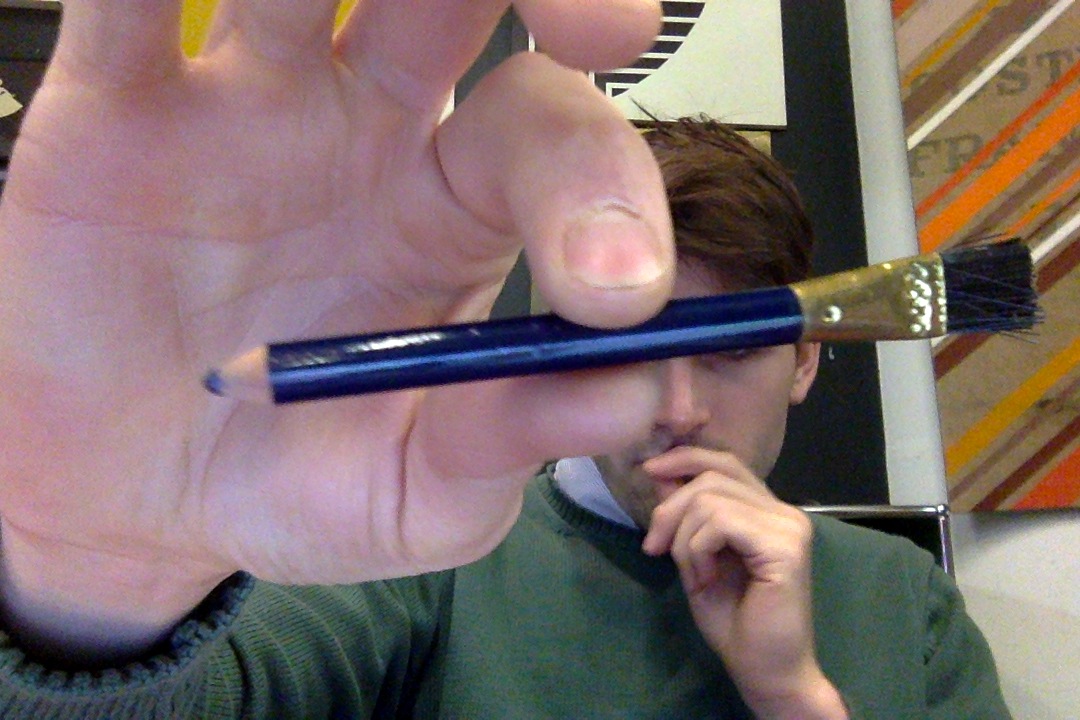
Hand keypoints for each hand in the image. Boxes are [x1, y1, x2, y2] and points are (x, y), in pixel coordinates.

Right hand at [0, 0, 673, 661]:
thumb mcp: (421, 498)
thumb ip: (512, 443)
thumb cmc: (300, 484)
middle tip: (607, 25)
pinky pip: (125, 1)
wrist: (134, 498)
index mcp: (455, 208)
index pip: (551, 131)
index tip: (618, 290)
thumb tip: (625, 394)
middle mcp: (367, 119)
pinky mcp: (113, 97)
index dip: (601, 176)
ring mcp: (243, 92)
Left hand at [641, 447, 847, 718]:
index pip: (725, 462)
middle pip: (712, 476)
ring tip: (695, 575)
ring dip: (684, 539)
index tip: (648, 471)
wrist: (766, 670)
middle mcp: (785, 512)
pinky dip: (698, 550)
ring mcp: (788, 526)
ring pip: (710, 499)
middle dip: (670, 508)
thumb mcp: (696, 557)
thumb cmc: (734, 621)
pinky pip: (720, 523)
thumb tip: (661, 475)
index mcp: (768, 511)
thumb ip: (687, 517)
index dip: (684, 459)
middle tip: (653, 547)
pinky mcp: (785, 546)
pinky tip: (706, 579)